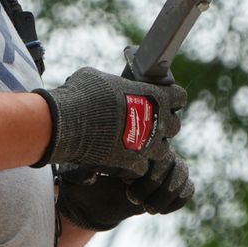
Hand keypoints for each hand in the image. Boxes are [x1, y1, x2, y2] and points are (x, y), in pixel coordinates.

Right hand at [34, 67, 186, 175]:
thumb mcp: (99, 78)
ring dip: (150, 146)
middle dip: (162, 124)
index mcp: (155, 96)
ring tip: (133, 142)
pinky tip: (119, 157)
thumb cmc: (82, 94)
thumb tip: (107, 86)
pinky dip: (132, 164)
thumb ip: (115, 84)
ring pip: (162, 150)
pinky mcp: (133, 165)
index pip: (179, 96)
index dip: (169, 97)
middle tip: (144, 121)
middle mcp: (157, 122)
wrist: (68, 124)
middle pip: (174, 125)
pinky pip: (142, 168)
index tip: (158, 98)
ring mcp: (148, 146)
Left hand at [57, 154, 194, 231]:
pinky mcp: (172, 184)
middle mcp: (153, 150)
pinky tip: (157, 210)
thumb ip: (81, 173)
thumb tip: (92, 177)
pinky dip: (176, 200)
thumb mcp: (75, 173)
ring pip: (182, 174)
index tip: (125, 184)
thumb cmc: (84, 178)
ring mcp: (166, 166)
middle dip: (154, 184)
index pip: (153, 148)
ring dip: (166, 195)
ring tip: (147, 208)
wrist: (93, 196)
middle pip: (171, 161)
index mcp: (133, 140)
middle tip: (132, 199)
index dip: (144, 170)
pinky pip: (188, 189)